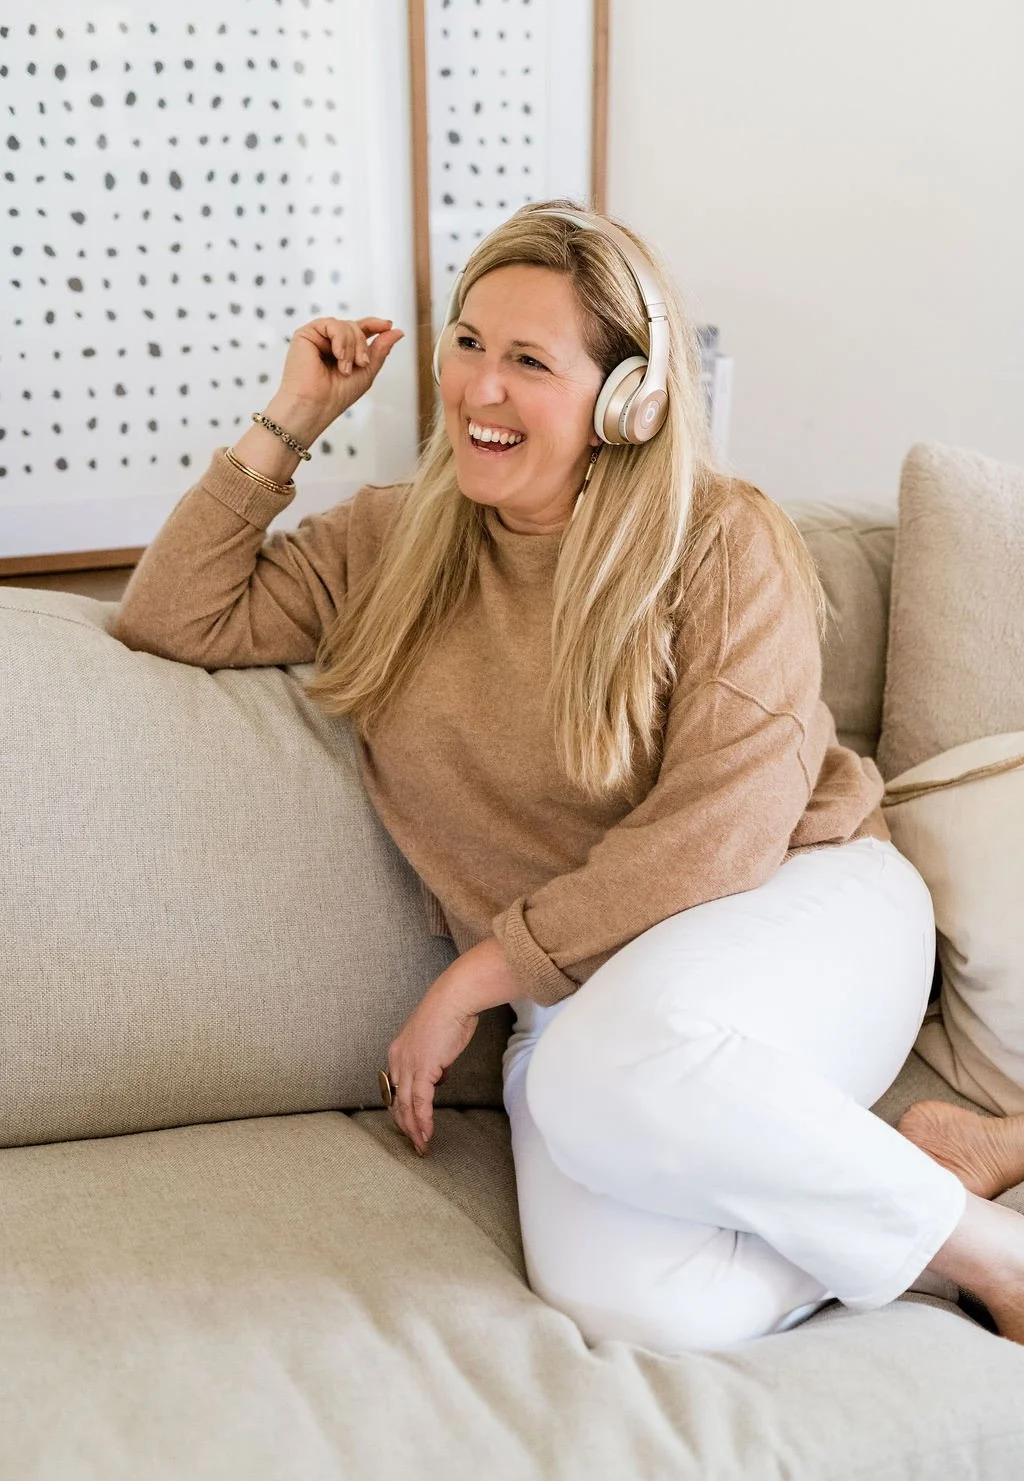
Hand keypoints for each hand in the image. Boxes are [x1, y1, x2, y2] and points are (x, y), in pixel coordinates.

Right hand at [276, 315, 404, 432]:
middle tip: (362, 364)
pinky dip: (340, 339)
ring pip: (346, 325)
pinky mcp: (305, 334)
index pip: (360, 330)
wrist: (316, 405)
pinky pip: (331, 324)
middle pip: (355, 327)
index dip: (375, 325)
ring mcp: (317, 338)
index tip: (388, 325)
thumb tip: (397, 331)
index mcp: (343, 352)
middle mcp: (329, 343)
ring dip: (352, 347)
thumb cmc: (337, 395)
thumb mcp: (367, 371)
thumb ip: (381, 349)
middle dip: (362, 345)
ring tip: (345, 368)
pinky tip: (338, 356)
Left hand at [384, 938, 521, 1155]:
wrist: (454, 999)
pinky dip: (423, 1121)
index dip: (401, 1109)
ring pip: (406, 1106)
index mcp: (398, 1051)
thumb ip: (434, 1060)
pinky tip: (427, 1134)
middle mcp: (398, 1060)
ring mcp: (408, 1065)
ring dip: (414, 1129)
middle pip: (396, 1101)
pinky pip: (420, 1103)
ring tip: (421, 1146)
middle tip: (414, 1143)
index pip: (394, 1088)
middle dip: (405, 1125)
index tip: (409, 1124)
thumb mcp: (436, 1040)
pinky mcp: (422, 1069)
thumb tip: (439, 1076)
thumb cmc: (449, 1013)